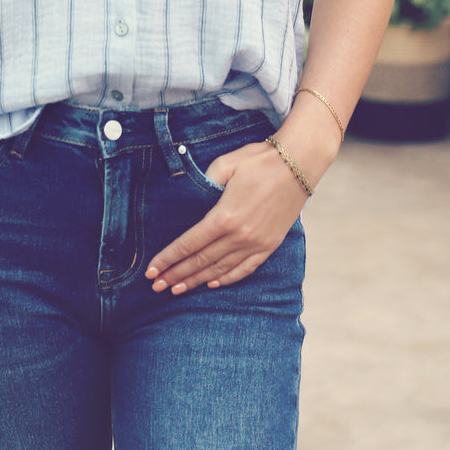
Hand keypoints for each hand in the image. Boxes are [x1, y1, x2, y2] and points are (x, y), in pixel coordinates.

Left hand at [145, 139, 307, 293]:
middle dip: (176, 275)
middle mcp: (239, 236)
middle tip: (157, 287)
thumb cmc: (259, 160)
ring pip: (220, 269)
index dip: (168, 259)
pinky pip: (244, 269)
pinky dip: (227, 279)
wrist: (298, 164)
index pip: (189, 244)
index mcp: (224, 216)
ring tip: (177, 290)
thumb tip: (192, 198)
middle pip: (201, 261)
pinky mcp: (269, 245)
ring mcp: (256, 244)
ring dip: (197, 281)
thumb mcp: (225, 165)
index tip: (151, 271)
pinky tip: (213, 284)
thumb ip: (204, 183)